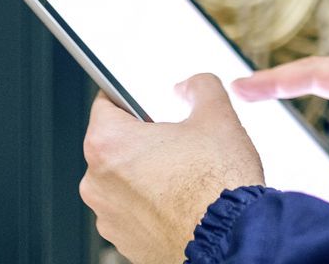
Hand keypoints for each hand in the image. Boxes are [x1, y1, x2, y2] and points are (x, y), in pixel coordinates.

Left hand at [79, 74, 264, 263]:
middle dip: (145, 140)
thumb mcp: (217, 116)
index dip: (134, 98)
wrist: (230, 241)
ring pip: (125, 181)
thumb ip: (200, 88)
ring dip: (148, 175)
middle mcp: (97, 183)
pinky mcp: (125, 243)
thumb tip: (194, 85)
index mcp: (107, 144)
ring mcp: (109, 217)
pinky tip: (184, 201)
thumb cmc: (217, 187)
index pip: (107, 102)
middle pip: (116, 145)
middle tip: (180, 141)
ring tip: (186, 175)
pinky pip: (134, 211)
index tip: (149, 102)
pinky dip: (153, 205)